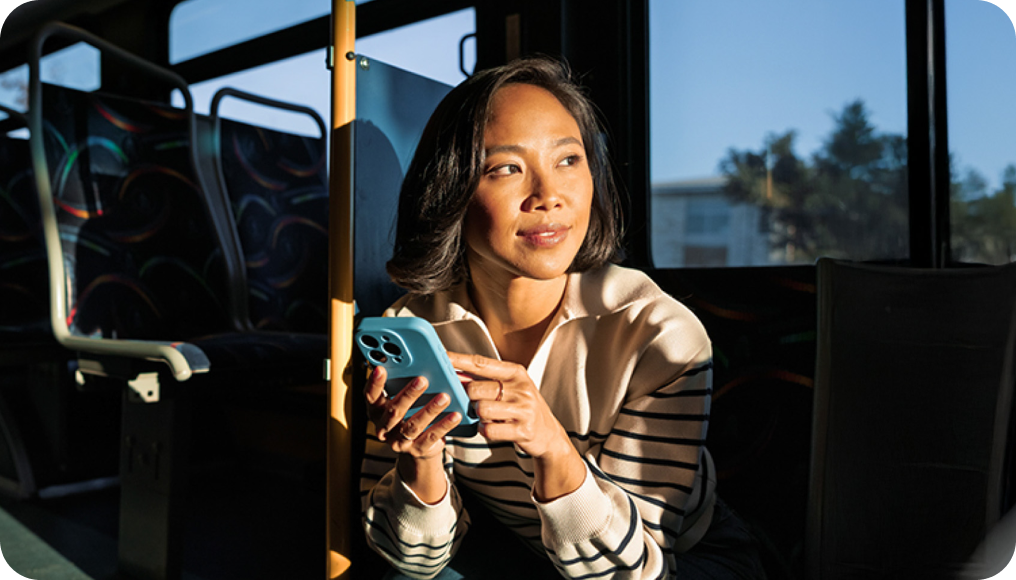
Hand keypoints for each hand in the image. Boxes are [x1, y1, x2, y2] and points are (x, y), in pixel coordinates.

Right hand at [363, 365, 461, 458]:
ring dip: (429, 410)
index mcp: (376, 411)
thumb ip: (400, 384)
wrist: (418, 447)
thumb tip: (412, 359)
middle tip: (422, 379)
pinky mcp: (417, 450)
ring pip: (413, 425)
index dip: (374, 383)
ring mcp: (399, 441)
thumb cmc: (409, 415)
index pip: (371, 396)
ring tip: (444, 397)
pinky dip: (444, 425)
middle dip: (408, 394)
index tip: (381, 368)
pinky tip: (455, 415)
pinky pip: (431, 437)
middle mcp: (384, 428)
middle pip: (394, 411)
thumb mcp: (401, 400)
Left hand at [447, 352, 571, 460]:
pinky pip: (489, 429)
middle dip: (470, 398)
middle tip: (476, 403)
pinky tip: (494, 427)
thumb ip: (483, 380)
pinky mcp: (523, 430)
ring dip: (479, 416)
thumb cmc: (522, 407)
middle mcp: (521, 388)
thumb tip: (454, 373)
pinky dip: (485, 430)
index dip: (459, 360)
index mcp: (516, 372)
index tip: (441, 356)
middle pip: (475, 389)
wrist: (548, 434)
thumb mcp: (508, 388)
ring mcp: (524, 409)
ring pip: (481, 409)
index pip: (481, 363)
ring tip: (490, 416)